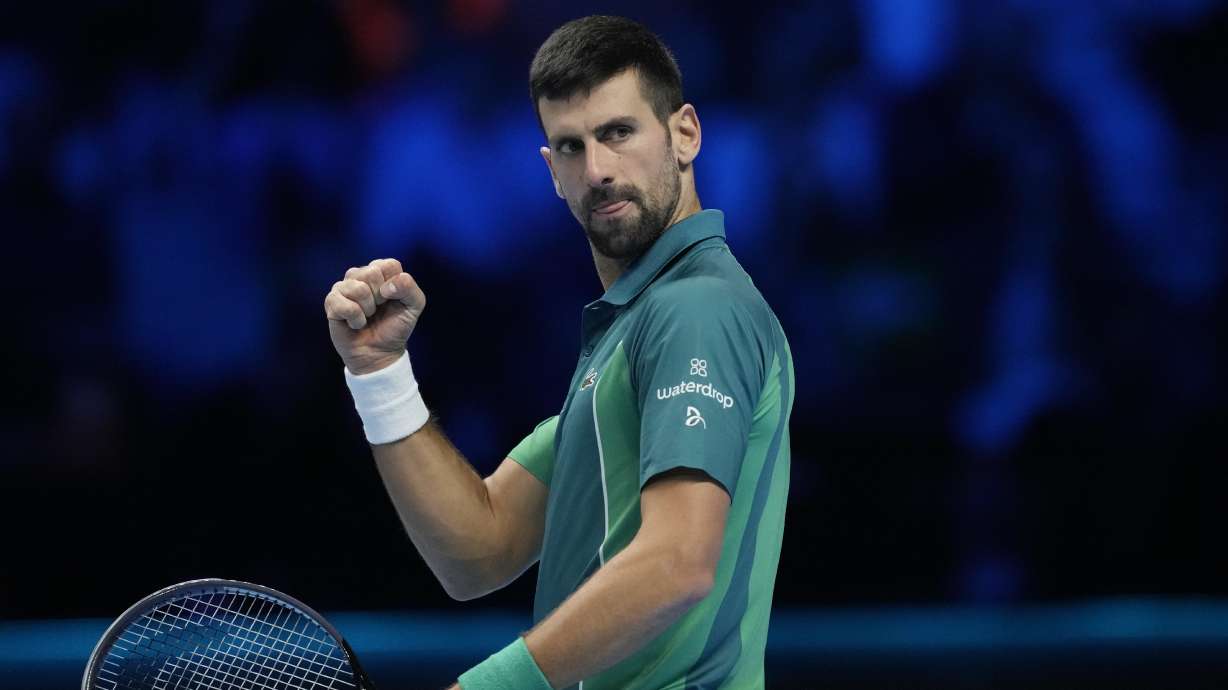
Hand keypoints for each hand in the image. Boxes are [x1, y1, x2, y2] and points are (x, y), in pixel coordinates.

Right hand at [324, 258, 425, 374]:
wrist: (380, 352)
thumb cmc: (395, 327)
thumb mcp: (414, 307)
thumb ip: (409, 288)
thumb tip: (386, 286)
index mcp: (382, 272)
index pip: (389, 265)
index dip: (395, 286)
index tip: (393, 299)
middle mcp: (361, 275)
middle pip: (371, 273)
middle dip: (380, 297)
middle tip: (379, 309)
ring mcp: (344, 287)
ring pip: (357, 288)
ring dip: (367, 309)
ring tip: (368, 316)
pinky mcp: (331, 302)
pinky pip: (344, 305)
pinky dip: (355, 319)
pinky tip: (356, 323)